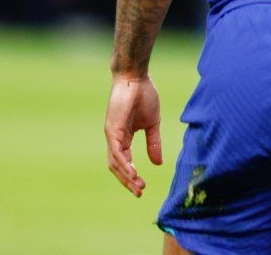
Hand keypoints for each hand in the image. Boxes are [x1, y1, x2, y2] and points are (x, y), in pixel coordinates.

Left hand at [105, 75, 162, 196]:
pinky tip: (132, 172)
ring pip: (115, 162)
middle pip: (117, 166)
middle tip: (139, 192)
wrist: (137, 78)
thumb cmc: (144, 96)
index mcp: (123, 137)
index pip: (125, 162)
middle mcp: (115, 138)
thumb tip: (157, 163)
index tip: (143, 187)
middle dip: (128, 181)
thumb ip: (154, 143)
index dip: (132, 175)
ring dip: (126, 176)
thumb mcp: (152, 124)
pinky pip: (116, 152)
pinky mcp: (112, 129)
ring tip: (137, 186)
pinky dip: (123, 164)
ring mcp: (112, 134)